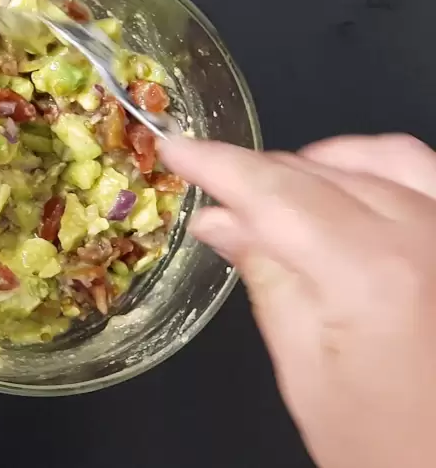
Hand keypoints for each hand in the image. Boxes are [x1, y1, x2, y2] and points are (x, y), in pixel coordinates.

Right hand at [161, 134, 435, 467]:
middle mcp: (428, 235)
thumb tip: (221, 221)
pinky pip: (427, 173)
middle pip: (323, 174)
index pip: (277, 193)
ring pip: (381, 160)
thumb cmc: (391, 448)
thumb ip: (268, 281)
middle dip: (261, 177)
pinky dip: (382, 168)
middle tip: (217, 197)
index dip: (218, 166)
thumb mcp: (309, 375)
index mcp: (374, 273)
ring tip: (281, 191)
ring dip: (321, 165)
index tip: (176, 148)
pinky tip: (353, 188)